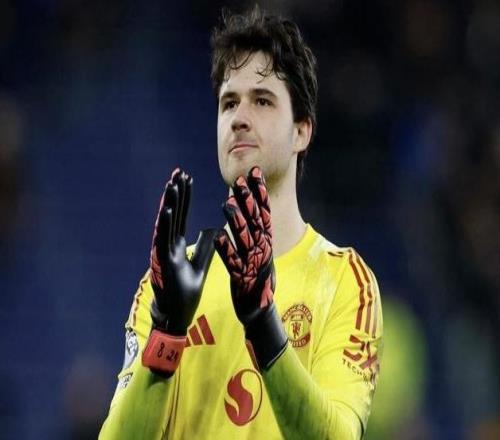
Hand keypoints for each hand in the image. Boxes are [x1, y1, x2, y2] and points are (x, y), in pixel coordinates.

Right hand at [149, 168, 215, 335]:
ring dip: (168, 203)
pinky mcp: (162, 263)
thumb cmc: (185, 294)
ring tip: (172, 183)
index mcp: (176, 245)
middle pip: (173, 214)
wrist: (176, 316)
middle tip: (178, 172)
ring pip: (166, 223)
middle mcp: (168, 245)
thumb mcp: (200, 267)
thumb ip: (205, 248)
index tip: (186, 178)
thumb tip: (214, 230)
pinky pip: (162, 240)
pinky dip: (164, 224)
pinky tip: (167, 208)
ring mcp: (163, 253)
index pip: (181, 216)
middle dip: (176, 193)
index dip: (184, 197)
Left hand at [214, 166, 286, 370]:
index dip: (259, 193)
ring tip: (227, 203)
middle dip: (248, 200)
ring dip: (237, 221)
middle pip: (256, 221)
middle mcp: (263, 251)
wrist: (260, 311)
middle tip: (240, 180)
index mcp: (266, 243)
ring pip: (245, 239)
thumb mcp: (261, 254)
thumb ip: (258, 234)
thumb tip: (255, 213)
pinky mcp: (243, 279)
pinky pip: (233, 263)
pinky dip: (227, 250)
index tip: (254, 174)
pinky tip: (218, 237)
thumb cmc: (257, 280)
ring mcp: (253, 264)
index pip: (264, 213)